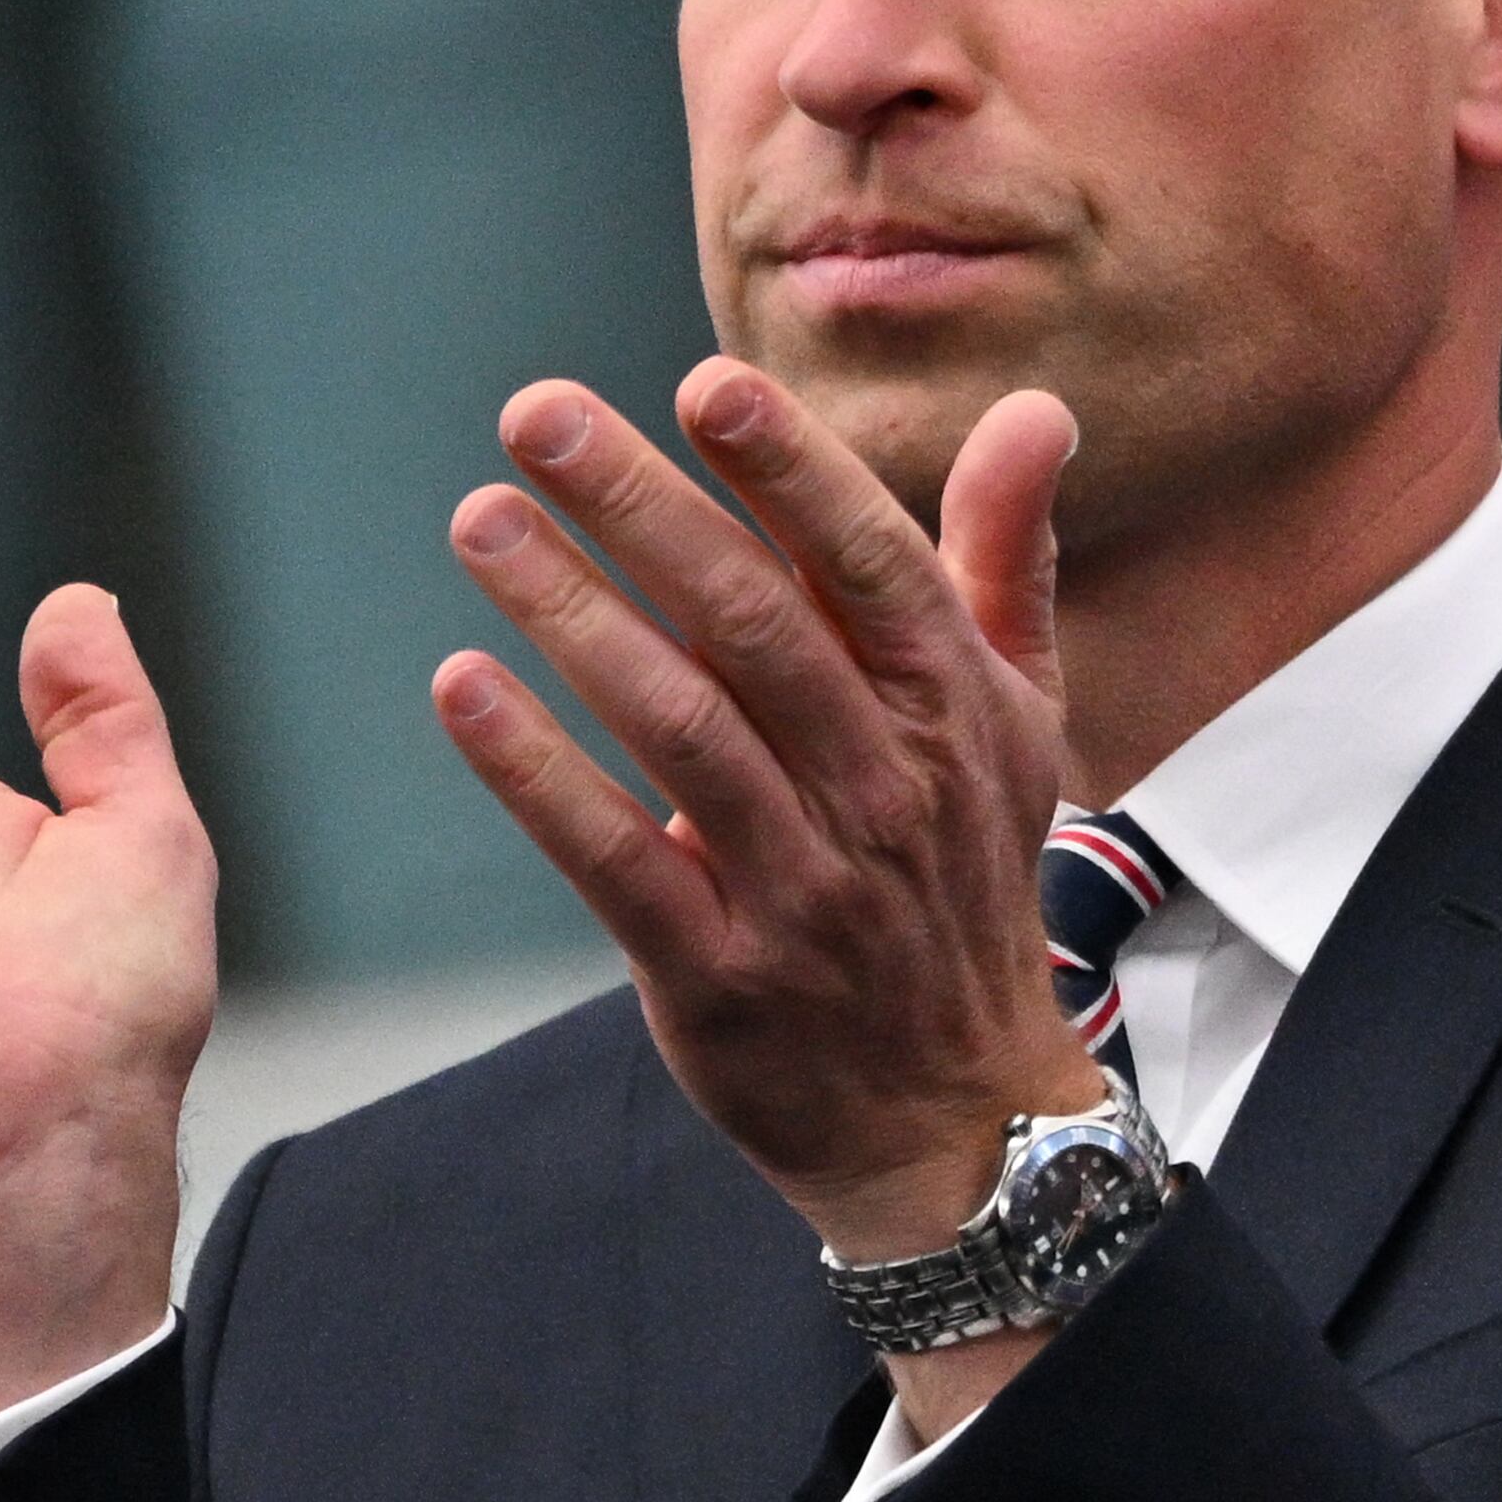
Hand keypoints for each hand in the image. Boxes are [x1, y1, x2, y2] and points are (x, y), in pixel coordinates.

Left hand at [431, 358, 1107, 1429]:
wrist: (954, 1115)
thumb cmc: (964, 876)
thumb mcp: (1017, 718)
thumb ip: (1001, 557)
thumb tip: (1037, 409)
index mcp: (954, 710)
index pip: (870, 566)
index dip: (791, 473)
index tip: (704, 386)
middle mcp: (886, 789)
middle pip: (754, 627)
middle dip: (643, 508)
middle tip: (538, 415)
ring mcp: (801, 888)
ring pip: (678, 729)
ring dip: (570, 616)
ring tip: (482, 522)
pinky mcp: (716, 975)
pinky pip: (614, 860)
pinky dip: (535, 773)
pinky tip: (464, 687)